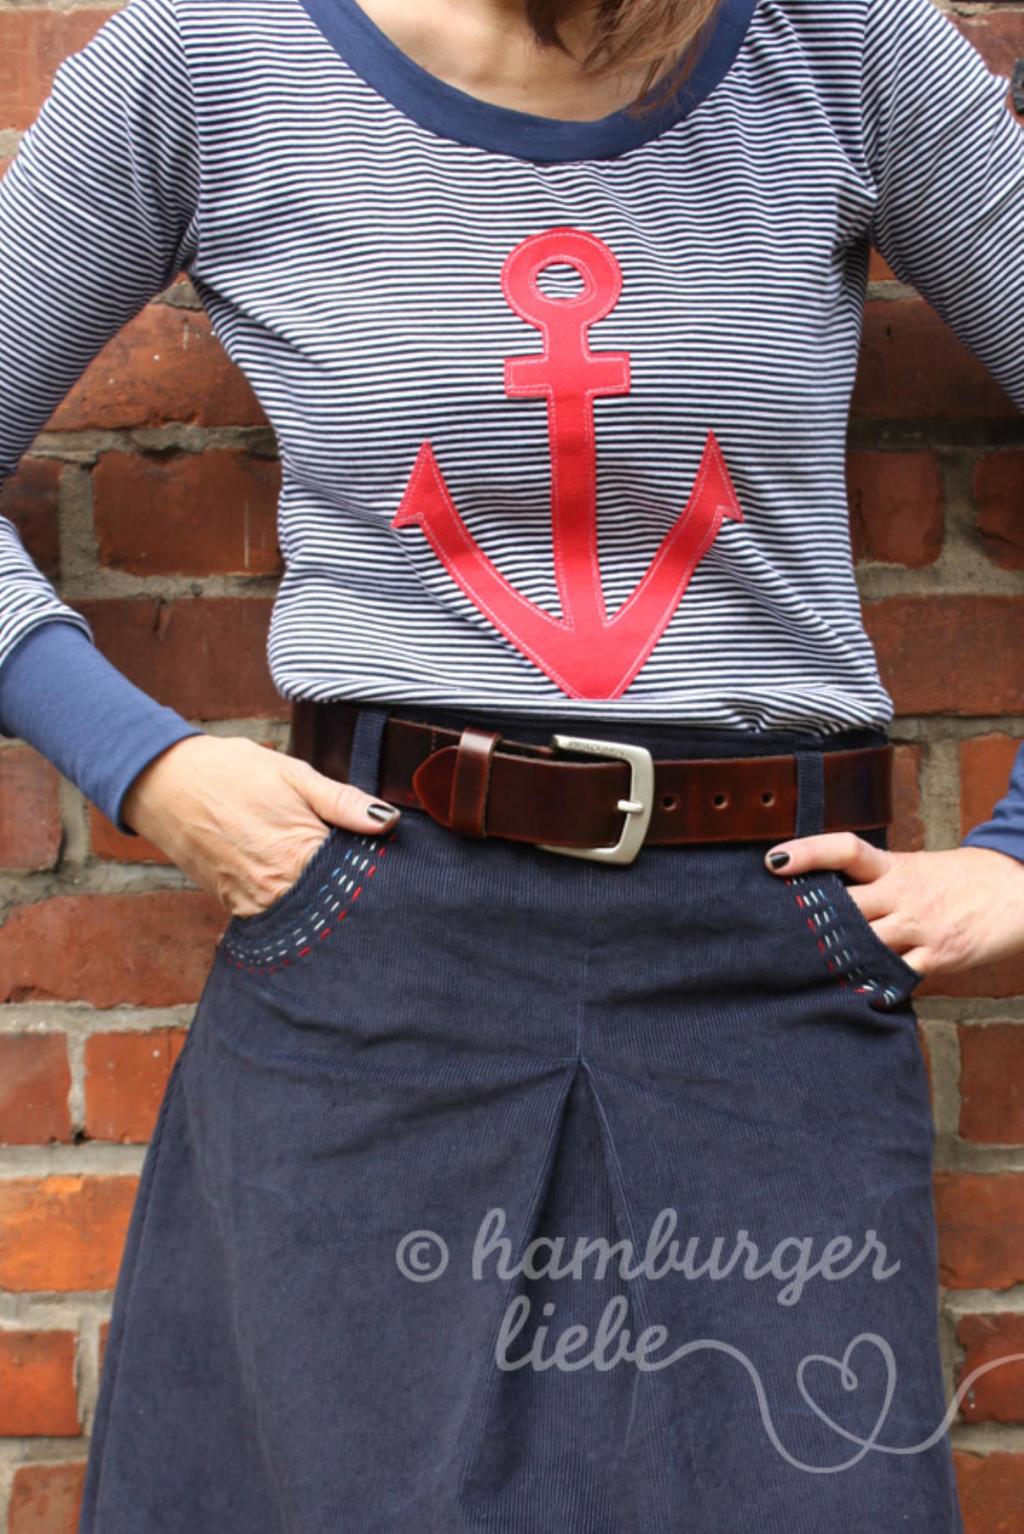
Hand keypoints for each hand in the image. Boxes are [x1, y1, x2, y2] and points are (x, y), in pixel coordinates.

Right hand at [120, 734, 400, 919]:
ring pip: (305, 916)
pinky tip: (298, 882)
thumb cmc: (232, 773)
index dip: (373, 871)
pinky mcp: (235, 908)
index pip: (355, 881)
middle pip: (333, 905)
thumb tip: (389, 821)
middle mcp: (276, 891)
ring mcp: (253, 904)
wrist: (164, 783)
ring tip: (327, 874)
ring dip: (321, 899)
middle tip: (363, 871)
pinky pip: (276, 916)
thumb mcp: (294, 775)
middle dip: (348, 889)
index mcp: (299, 856)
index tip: (386, 862)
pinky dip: (291, 903)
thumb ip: (343, 802)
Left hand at [763, 834, 1023, 978]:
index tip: (772, 860)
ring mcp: (919, 927)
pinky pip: (897, 975)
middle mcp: (902, 894)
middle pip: (846, 906)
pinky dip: (874, 986)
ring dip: (834, 958)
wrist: (1015, 893)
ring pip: (865, 944)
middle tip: (773, 933)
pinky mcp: (937, 957)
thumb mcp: (912, 869)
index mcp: (893, 867)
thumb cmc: (954, 882)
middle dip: (811, 921)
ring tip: (798, 971)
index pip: (845, 850)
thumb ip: (871, 882)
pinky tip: (852, 996)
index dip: (808, 852)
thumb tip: (821, 896)